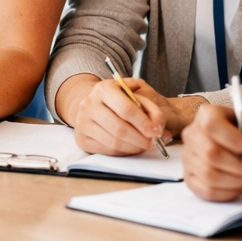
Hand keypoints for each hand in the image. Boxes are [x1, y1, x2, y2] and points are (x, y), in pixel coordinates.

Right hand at [64, 75, 194, 154]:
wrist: (92, 103)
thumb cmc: (118, 98)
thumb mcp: (135, 93)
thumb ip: (151, 107)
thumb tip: (159, 127)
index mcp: (103, 89)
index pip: (126, 109)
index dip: (144, 123)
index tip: (157, 131)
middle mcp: (89, 104)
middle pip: (120, 129)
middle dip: (141, 139)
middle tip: (154, 143)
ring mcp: (82, 122)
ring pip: (114, 143)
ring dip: (134, 148)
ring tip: (145, 145)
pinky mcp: (82, 139)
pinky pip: (107, 151)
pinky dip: (124, 152)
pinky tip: (131, 146)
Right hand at [181, 103, 241, 200]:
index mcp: (208, 114)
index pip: (211, 125)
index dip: (230, 138)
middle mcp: (193, 135)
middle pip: (210, 154)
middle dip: (239, 166)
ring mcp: (190, 158)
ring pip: (210, 176)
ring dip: (238, 181)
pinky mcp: (192, 179)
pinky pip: (208, 191)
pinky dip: (231, 192)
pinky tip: (241, 184)